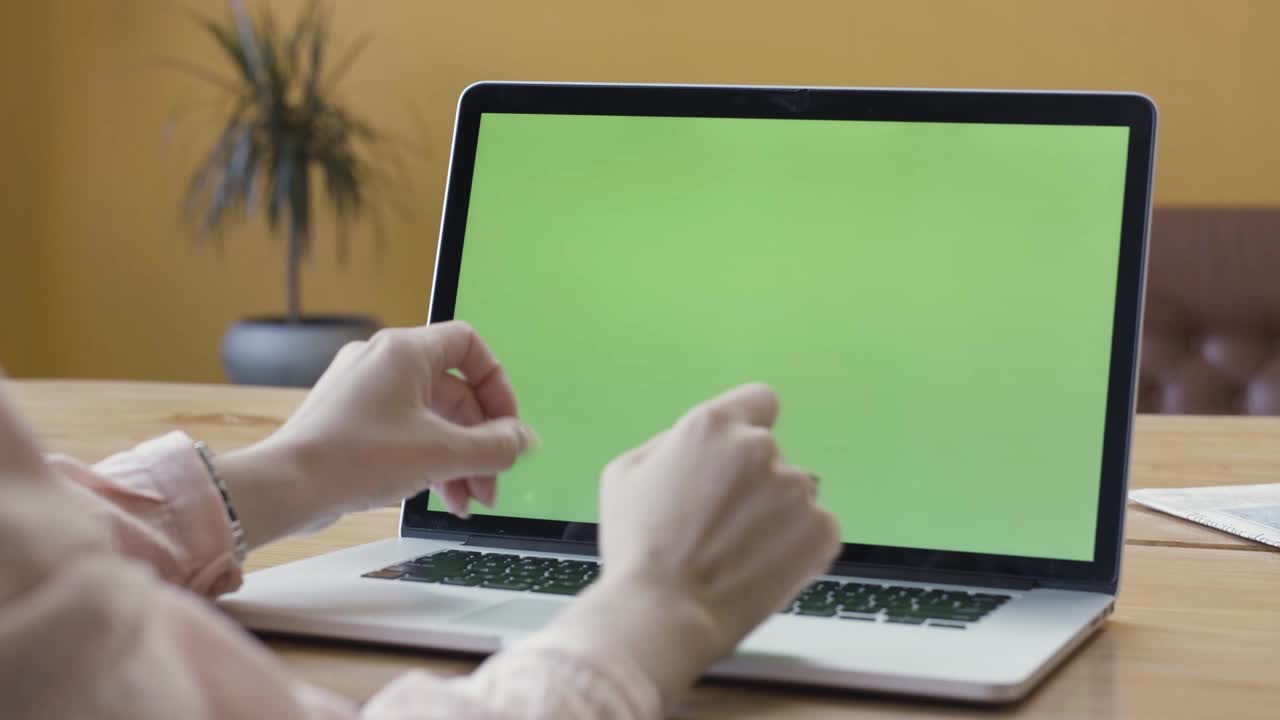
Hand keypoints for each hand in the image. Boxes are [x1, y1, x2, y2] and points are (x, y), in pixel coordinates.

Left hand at [215, 322, 536, 547]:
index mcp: (405, 351)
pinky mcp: (349, 419)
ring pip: (430, 416)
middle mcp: (382, 361)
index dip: (497, 385)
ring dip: (457, 457)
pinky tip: (439, 496)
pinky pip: (404, 430)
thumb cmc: (352, 458)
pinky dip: (427, 458)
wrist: (285, 487)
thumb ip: (493, 446)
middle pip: (454, 391)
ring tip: (469, 501)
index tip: (507, 425)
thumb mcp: (441, 454)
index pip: (470, 346)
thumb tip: (524, 440)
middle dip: (480, 440)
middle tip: (492, 480)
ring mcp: (363, 390)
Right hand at [533, 383, 840, 706]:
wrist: (665, 612)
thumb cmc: (638, 547)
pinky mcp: (821, 531)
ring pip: (792, 494)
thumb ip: (670, 444)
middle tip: (722, 522)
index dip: (748, 425)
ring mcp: (796, 490)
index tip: (740, 453)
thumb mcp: (625, 473)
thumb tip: (695, 446)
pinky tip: (761, 566)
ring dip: (774, 515)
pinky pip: (814, 529)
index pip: (759, 401)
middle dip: (752, 482)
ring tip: (738, 552)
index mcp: (713, 426)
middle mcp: (761, 449)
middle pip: (770, 455)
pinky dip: (796, 546)